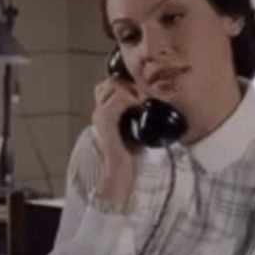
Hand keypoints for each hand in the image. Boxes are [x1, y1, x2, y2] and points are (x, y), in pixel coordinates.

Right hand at [92, 78, 141, 207]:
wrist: (121, 173)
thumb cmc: (130, 154)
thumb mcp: (137, 130)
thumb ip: (139, 116)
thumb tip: (155, 105)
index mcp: (105, 113)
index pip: (109, 85)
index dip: (126, 83)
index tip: (143, 92)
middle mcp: (99, 112)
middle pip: (110, 82)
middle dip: (129, 84)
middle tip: (145, 96)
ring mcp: (100, 115)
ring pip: (113, 86)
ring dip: (132, 89)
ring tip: (144, 100)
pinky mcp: (106, 121)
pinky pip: (118, 99)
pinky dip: (131, 98)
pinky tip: (140, 105)